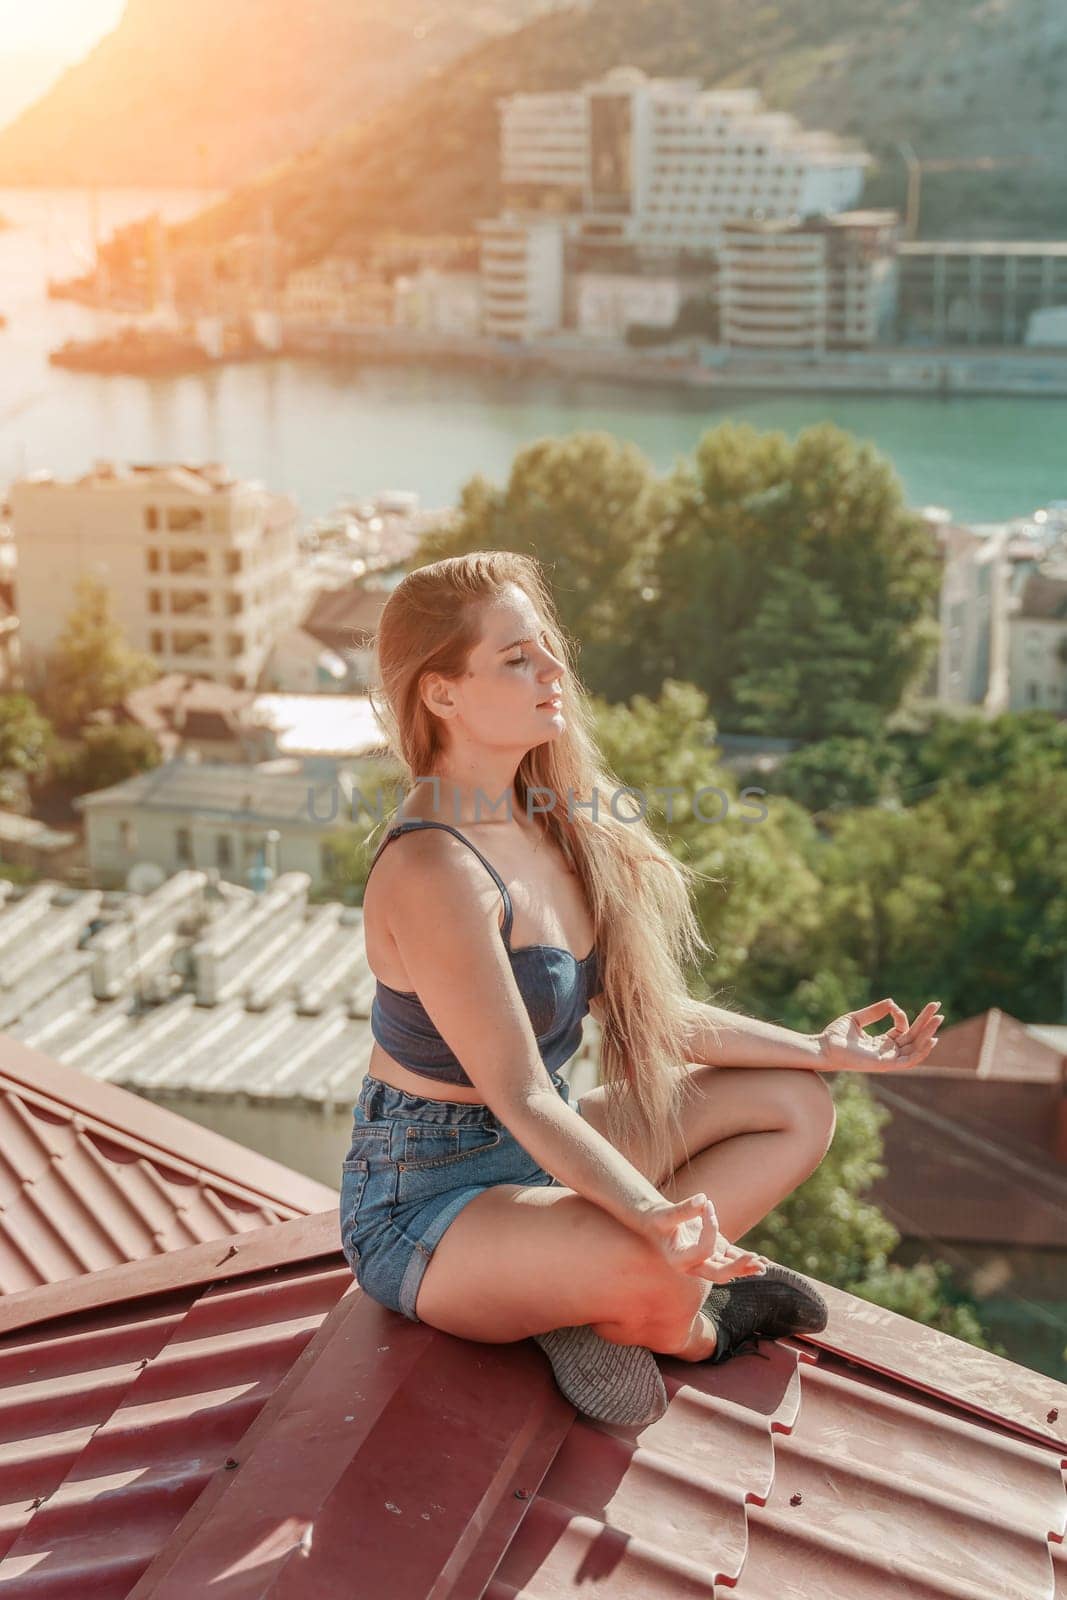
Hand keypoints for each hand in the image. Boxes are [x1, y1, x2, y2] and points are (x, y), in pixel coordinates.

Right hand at [638, 1193, 768, 1284]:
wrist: (657, 1224)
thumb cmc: (658, 1219)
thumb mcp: (665, 1214)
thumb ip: (683, 1209)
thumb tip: (703, 1199)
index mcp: (679, 1261)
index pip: (703, 1250)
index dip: (710, 1228)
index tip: (707, 1204)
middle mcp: (694, 1266)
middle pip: (718, 1274)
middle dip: (737, 1267)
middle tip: (753, 1259)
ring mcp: (706, 1261)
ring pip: (729, 1270)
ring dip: (746, 1267)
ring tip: (763, 1264)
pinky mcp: (715, 1253)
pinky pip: (732, 1259)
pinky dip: (747, 1261)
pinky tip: (765, 1262)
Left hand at [815, 998, 943, 1071]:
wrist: (824, 1047)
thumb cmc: (836, 1035)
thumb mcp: (857, 1019)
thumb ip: (875, 1012)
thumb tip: (892, 1002)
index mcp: (881, 1043)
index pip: (902, 1030)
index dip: (902, 1016)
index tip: (893, 1007)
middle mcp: (887, 1052)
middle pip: (913, 1037)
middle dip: (927, 1023)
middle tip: (939, 1008)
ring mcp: (887, 1059)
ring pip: (915, 1047)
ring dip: (928, 1033)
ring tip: (939, 1019)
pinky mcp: (885, 1065)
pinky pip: (909, 1060)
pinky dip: (922, 1051)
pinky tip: (931, 1038)